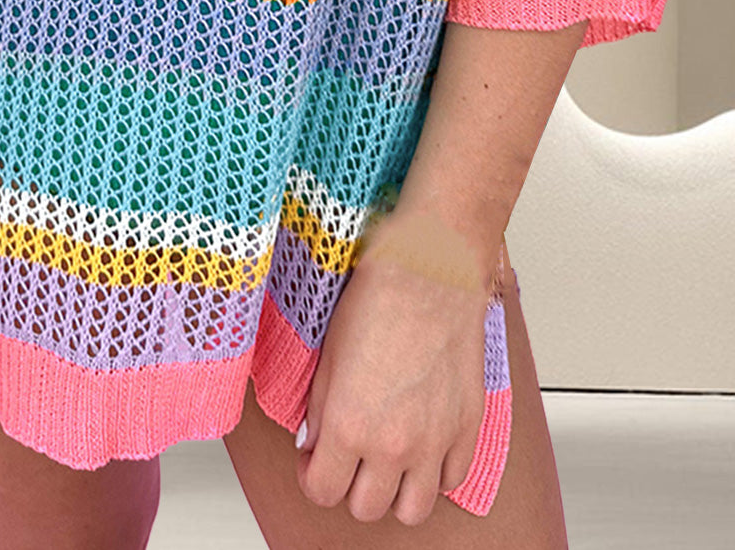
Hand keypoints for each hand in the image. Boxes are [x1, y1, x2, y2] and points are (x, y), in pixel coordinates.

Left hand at [294, 243, 488, 525]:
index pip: (322, 491)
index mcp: (350, 425)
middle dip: (349, 486)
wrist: (432, 267)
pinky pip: (452, 480)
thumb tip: (316, 442)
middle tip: (347, 457)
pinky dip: (434, 473)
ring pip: (412, 510)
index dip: (312, 477)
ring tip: (385, 461)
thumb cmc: (380, 297)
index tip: (314, 460)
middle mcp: (394, 444)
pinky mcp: (467, 426)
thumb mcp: (329, 354)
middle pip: (366, 508)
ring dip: (394, 492)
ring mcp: (436, 440)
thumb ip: (320, 410)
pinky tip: (421, 447)